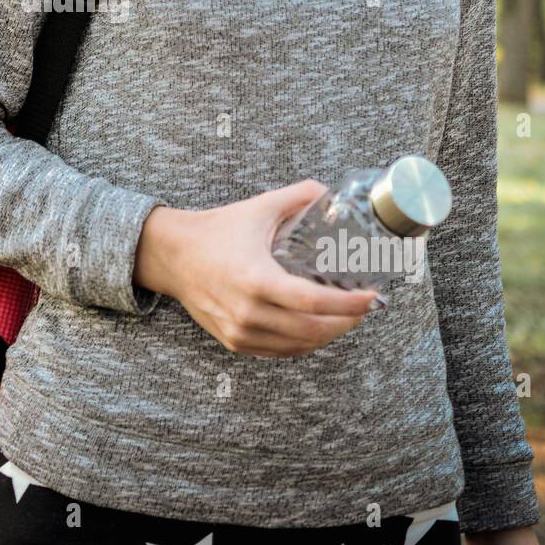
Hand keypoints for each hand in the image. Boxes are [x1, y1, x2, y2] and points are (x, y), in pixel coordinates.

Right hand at [135, 180, 381, 356]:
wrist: (174, 256)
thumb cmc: (216, 231)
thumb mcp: (258, 207)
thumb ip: (298, 196)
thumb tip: (330, 192)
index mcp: (256, 278)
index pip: (312, 301)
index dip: (348, 303)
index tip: (370, 297)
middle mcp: (248, 311)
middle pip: (312, 330)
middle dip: (346, 321)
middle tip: (363, 307)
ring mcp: (240, 331)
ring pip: (299, 346)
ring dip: (328, 335)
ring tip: (345, 318)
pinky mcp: (235, 341)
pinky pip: (280, 352)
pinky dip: (304, 343)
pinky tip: (316, 328)